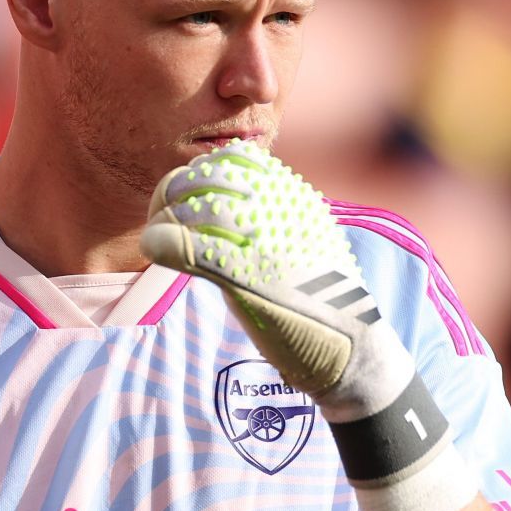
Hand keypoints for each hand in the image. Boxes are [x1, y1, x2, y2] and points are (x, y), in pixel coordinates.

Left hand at [141, 141, 474, 510]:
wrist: (356, 352)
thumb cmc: (326, 306)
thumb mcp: (307, 249)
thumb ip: (276, 225)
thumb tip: (235, 212)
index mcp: (297, 199)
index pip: (236, 158)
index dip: (201, 173)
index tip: (187, 201)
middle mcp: (281, 210)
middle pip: (206, 176)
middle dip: (174, 193)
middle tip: (163, 221)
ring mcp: (264, 241)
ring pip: (194, 207)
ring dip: (164, 218)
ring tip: (159, 240)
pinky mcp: (248, 277)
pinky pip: (193, 246)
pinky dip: (163, 242)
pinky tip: (154, 249)